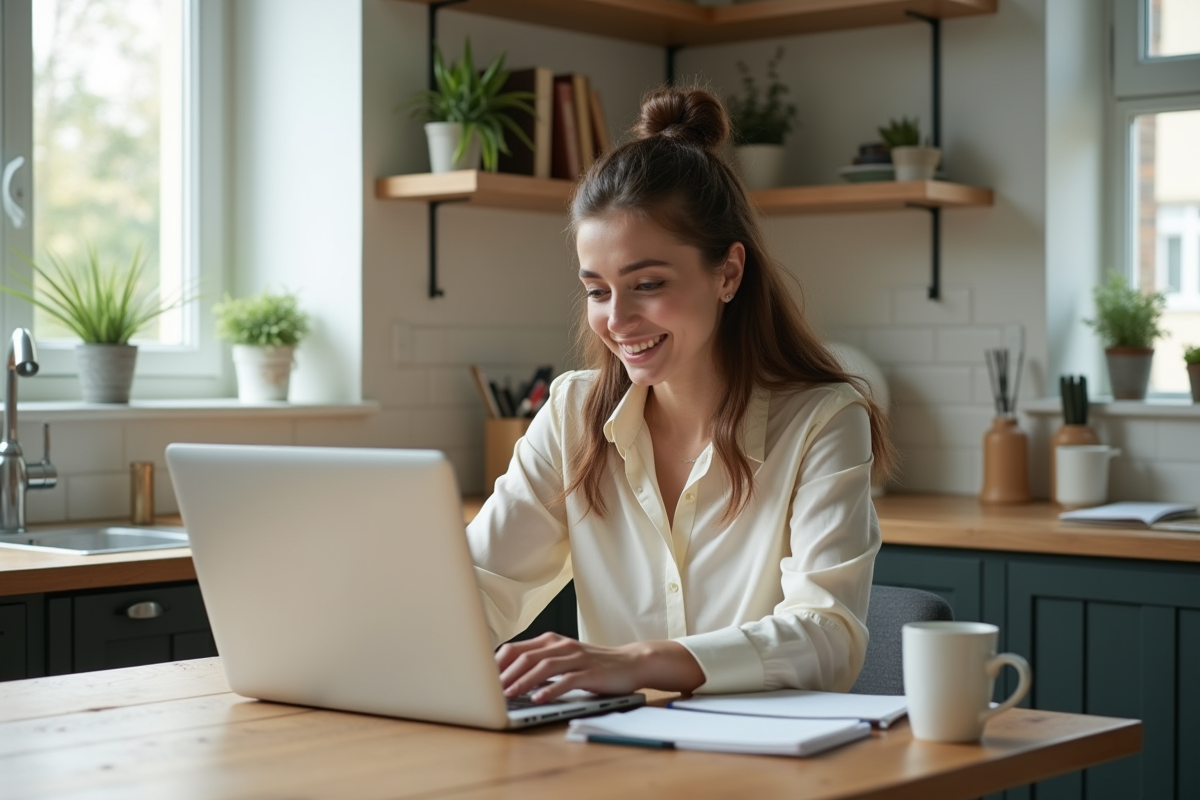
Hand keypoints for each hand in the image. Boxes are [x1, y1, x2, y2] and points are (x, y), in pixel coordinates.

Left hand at [495, 632, 705, 702]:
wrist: (630, 662)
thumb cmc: (593, 665)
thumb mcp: (563, 660)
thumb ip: (539, 664)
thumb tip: (507, 679)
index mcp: (550, 641)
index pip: (515, 648)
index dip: (496, 664)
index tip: (481, 680)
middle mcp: (561, 646)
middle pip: (525, 656)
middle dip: (504, 675)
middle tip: (488, 692)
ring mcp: (576, 658)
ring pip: (543, 666)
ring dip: (522, 682)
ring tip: (508, 696)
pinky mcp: (590, 672)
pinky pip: (567, 680)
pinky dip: (550, 689)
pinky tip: (538, 699)